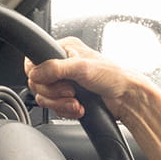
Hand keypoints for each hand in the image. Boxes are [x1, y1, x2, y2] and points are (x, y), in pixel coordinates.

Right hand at [25, 36, 147, 119]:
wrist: (127, 98)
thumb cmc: (114, 76)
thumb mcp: (82, 68)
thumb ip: (55, 69)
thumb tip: (35, 73)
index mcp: (64, 49)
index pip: (34, 61)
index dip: (39, 75)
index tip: (51, 81)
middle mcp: (63, 65)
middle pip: (38, 83)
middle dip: (54, 92)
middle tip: (70, 91)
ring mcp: (65, 83)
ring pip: (45, 97)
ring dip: (60, 103)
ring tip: (76, 101)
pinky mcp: (68, 99)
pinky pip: (55, 108)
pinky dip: (66, 110)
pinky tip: (79, 107)